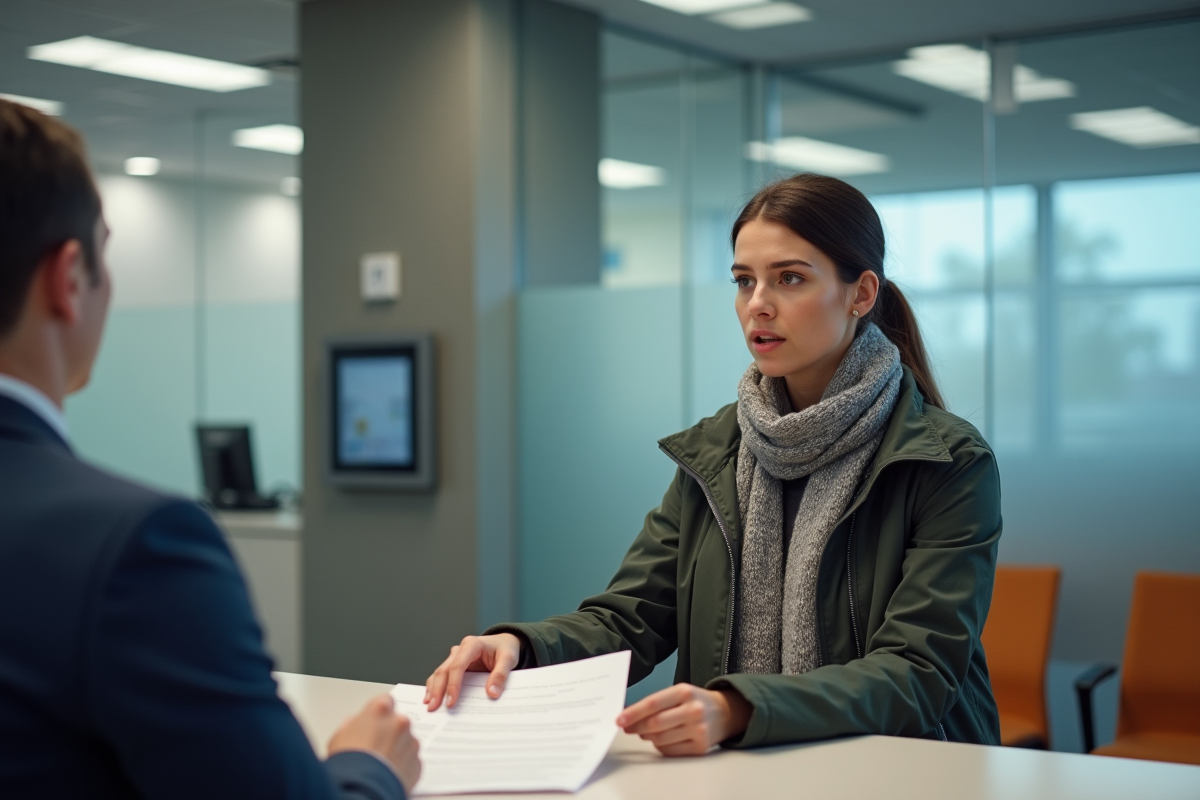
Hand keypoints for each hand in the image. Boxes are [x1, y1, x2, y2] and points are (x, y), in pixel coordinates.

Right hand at [328, 695, 420, 793]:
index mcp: (380, 710)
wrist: (360, 790)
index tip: (374, 722)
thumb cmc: (348, 763)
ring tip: (381, 763)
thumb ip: (352, 724)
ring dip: (397, 749)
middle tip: (375, 746)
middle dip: (389, 732)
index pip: (385, 701)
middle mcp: (400, 722)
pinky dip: (403, 765)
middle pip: (397, 722)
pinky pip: (411, 760)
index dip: (379, 714)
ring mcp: (411, 742)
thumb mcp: (339, 736)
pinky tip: (389, 772)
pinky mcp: (417, 762)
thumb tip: (354, 724)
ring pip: (406, 741)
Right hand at [424, 633, 521, 710]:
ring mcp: (454, 657)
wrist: (504, 643)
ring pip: (439, 673)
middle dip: (438, 690)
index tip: (451, 702)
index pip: (458, 665)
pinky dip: (435, 687)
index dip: (453, 684)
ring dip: (433, 689)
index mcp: (472, 645)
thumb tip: (492, 693)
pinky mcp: (453, 665)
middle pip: (444, 670)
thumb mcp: (508, 659)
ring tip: (430, 706)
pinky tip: (430, 698)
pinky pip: (441, 675)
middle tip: (433, 708)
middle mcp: (460, 650)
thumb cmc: (505, 649)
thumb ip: (501, 674)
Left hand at [616, 684, 752, 756]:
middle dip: (636, 727)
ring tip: (645, 732)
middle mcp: (693, 710)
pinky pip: (670, 750)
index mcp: (685, 692)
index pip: (653, 704)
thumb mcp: (679, 692)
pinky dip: (660, 746)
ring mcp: (698, 730)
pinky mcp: (700, 747)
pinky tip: (661, 739)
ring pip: (660, 739)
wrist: (725, 713)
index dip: (633, 713)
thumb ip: (657, 702)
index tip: (619, 719)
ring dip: (648, 737)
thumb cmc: (695, 702)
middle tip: (627, 728)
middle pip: (655, 723)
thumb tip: (630, 717)